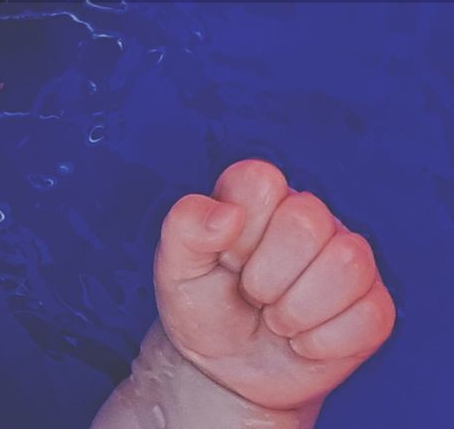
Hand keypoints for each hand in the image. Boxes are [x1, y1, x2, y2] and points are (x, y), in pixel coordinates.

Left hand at [154, 159, 394, 411]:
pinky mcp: (373, 305)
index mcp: (257, 195)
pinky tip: (302, 341)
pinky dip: (323, 342)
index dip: (239, 228)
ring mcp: (346, 258)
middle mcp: (308, 216)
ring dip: (297, 309)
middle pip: (309, 221)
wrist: (226, 369)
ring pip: (348, 263)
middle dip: (266, 275)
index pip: (261, 180)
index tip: (226, 257)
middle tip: (252, 294)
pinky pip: (370, 315)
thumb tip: (228, 213)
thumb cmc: (202, 305)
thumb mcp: (175, 267)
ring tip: (276, 318)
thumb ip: (185, 226)